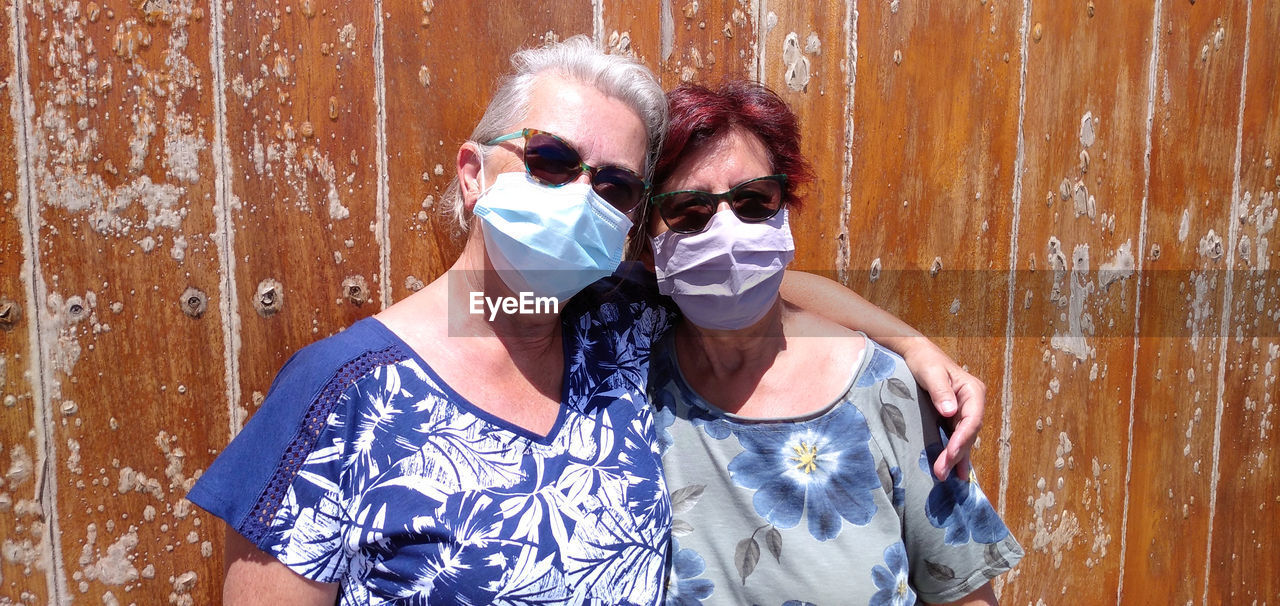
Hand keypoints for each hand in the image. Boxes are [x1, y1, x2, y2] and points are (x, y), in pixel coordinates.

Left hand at [901, 339, 986, 481]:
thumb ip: (940, 390)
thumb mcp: (931, 372)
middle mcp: (972, 404)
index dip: (962, 439)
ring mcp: (964, 412)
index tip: (951, 454)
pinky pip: (956, 438)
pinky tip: (955, 471)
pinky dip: (955, 454)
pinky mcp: (954, 419)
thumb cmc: (924, 361)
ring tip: (949, 478)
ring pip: (964, 439)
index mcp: (972, 392)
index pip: (972, 420)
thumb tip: (950, 412)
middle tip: (942, 472)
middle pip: (968, 434)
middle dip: (956, 454)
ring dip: (956, 459)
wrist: (917, 355)